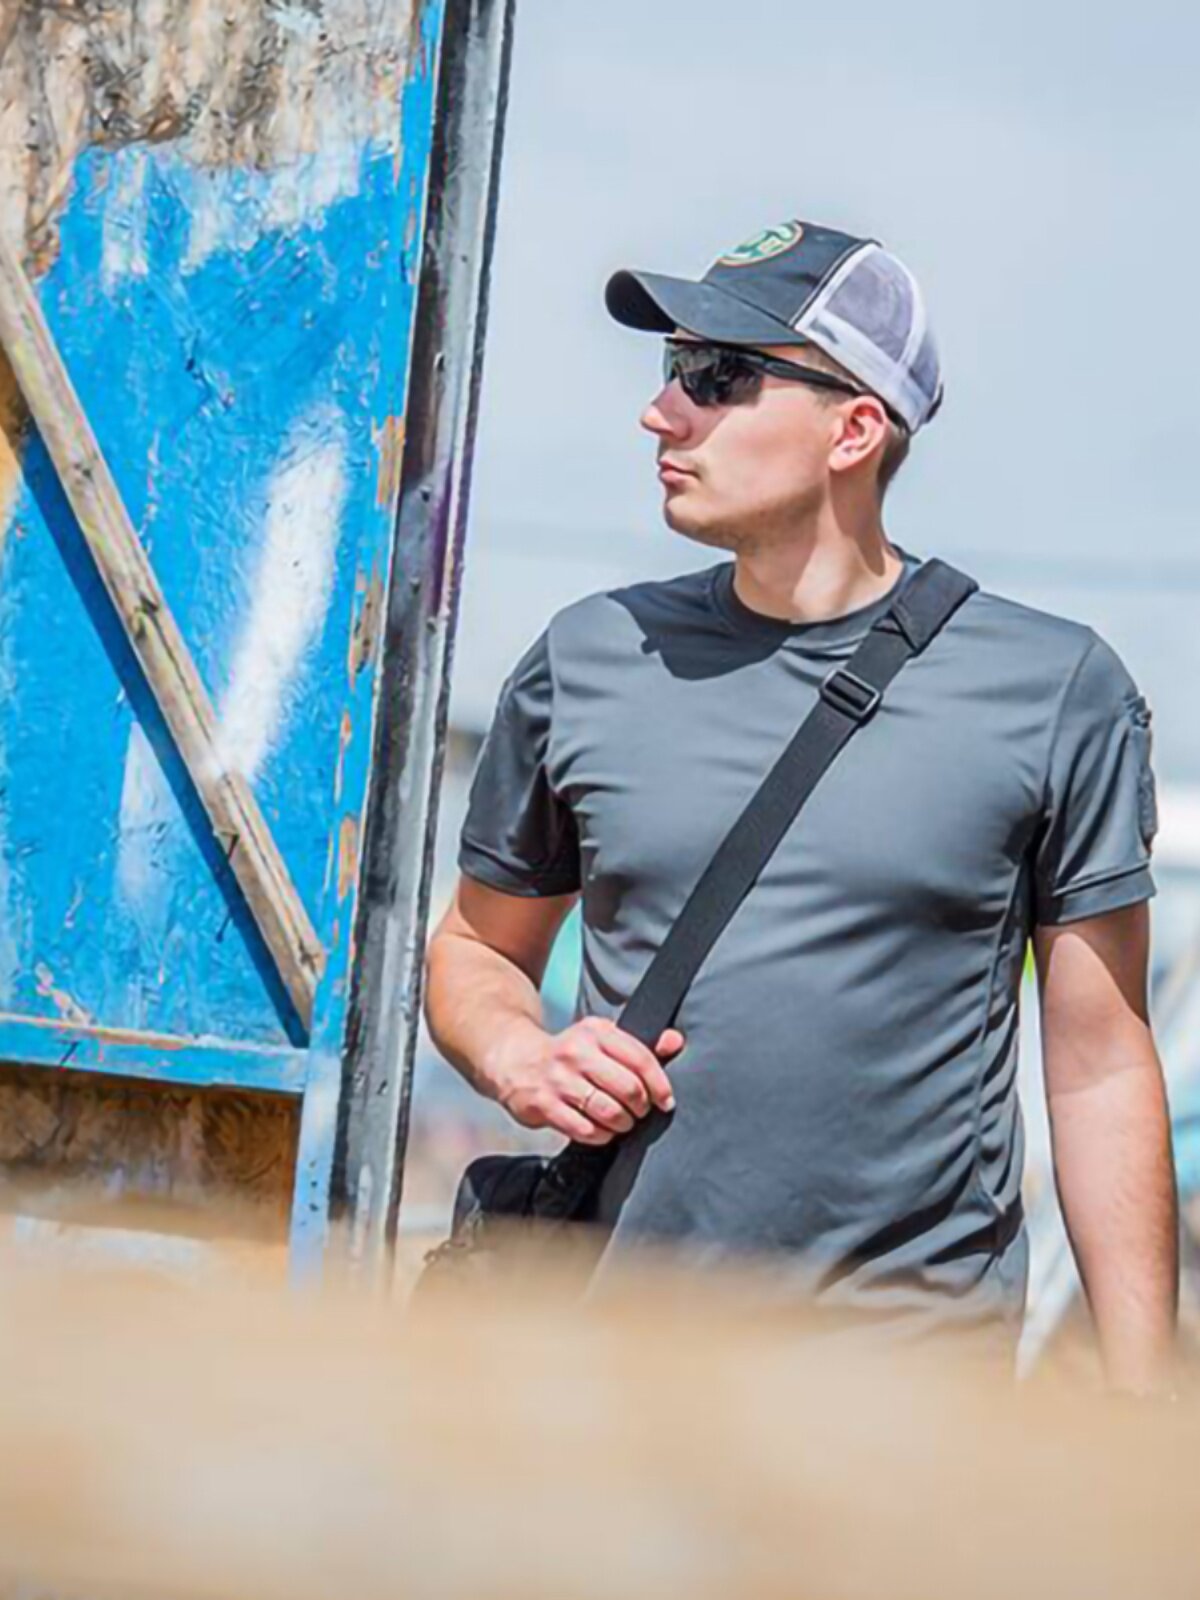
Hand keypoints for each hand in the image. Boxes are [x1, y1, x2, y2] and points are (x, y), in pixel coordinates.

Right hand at [496, 1016, 684, 1145]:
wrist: (515, 1061)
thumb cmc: (569, 1054)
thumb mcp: (601, 1040)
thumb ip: (639, 1044)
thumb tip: (676, 1041)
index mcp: (596, 1031)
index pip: (640, 1058)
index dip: (659, 1084)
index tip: (665, 1100)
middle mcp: (576, 1052)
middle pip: (628, 1088)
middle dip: (641, 1107)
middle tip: (639, 1111)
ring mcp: (558, 1079)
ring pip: (608, 1112)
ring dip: (622, 1123)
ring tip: (621, 1121)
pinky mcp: (543, 1104)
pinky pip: (585, 1130)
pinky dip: (601, 1135)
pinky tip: (601, 1130)